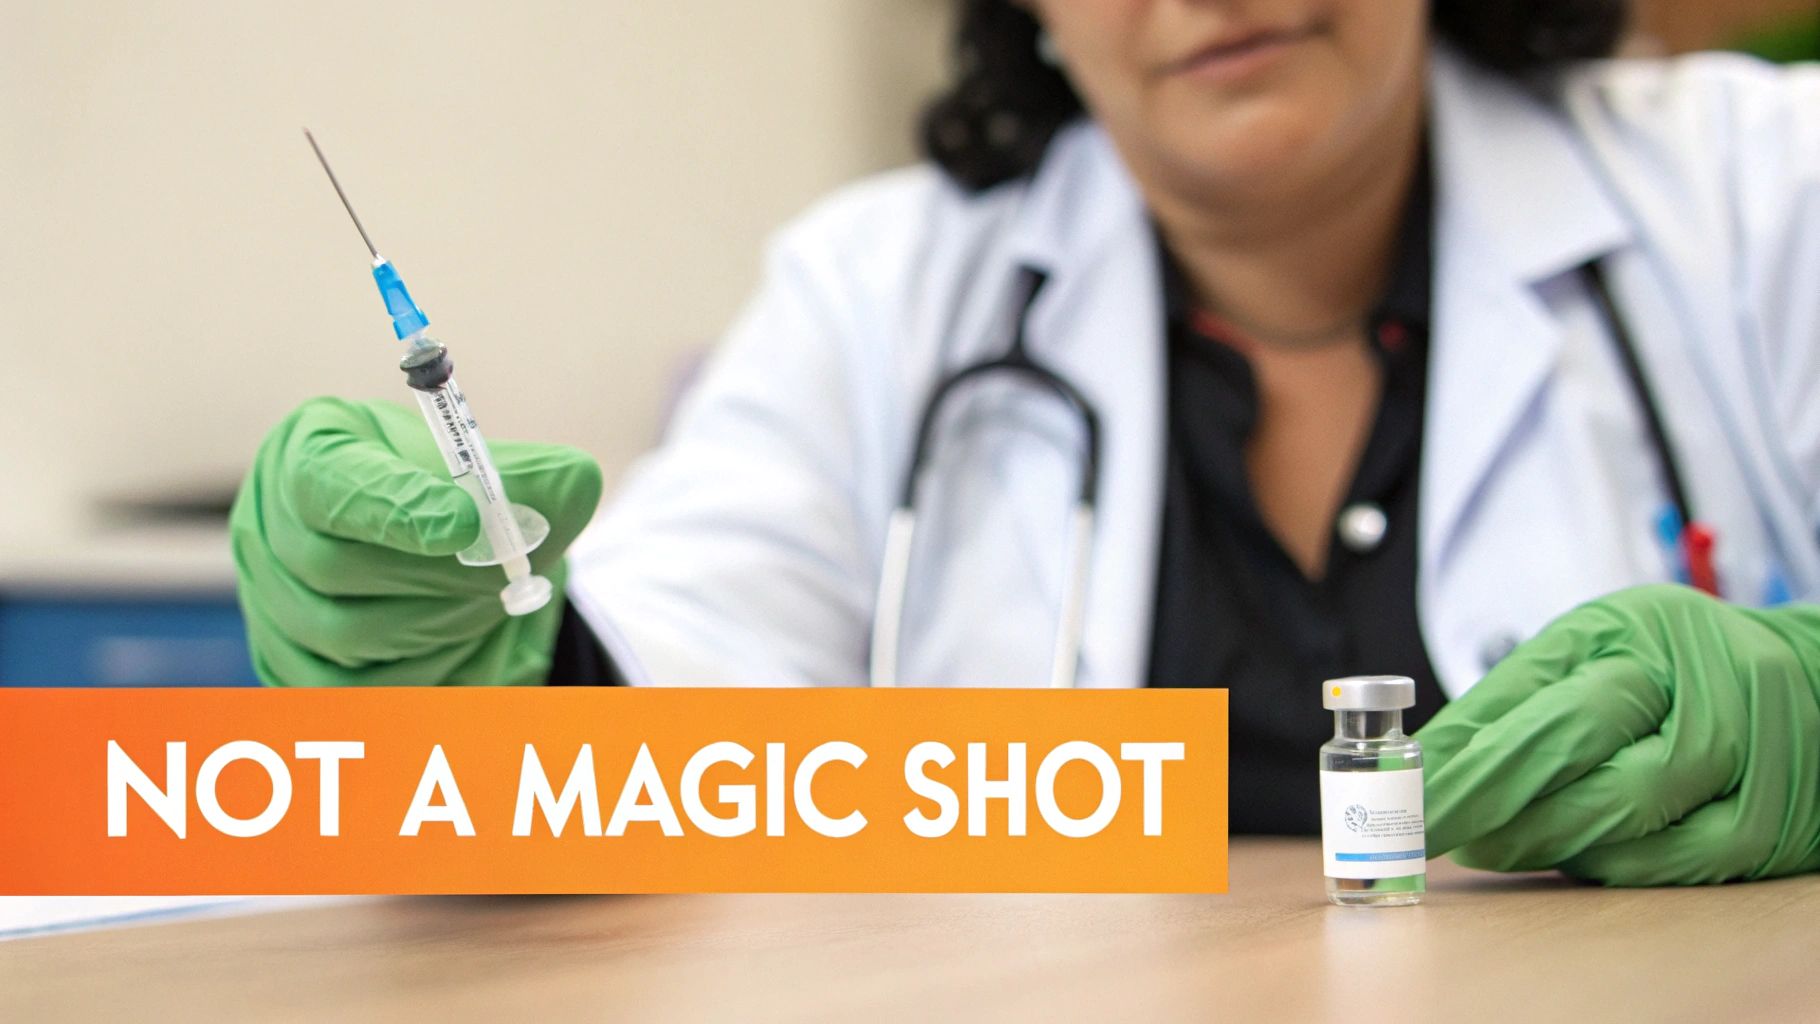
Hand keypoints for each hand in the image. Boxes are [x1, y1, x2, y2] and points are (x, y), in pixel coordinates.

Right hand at [230, 397, 602, 684]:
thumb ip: (532, 473)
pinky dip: (429, 669)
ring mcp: (274, 604)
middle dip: (440, 572)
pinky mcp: (293, 667)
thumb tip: (573, 484)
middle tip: (507, 573)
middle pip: (340, 566)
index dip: (395, 506)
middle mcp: (272, 528)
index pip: (330, 482)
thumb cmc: (452, 495)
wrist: (435, 553)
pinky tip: (467, 644)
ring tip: (489, 603)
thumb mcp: (486, 463)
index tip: (469, 521)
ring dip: (442, 621)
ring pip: (353, 633)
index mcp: (311, 454)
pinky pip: (360, 686)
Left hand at [1418, 584, 1819, 883]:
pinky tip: (1565, 850)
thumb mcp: (1591, 647)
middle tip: (1428, 830)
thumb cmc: (1673, 664)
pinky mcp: (1762, 827)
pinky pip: (1660, 863)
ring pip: (1616, 819)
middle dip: (1486, 803)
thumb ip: (1507, 701)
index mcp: (1641, 632)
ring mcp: (1743, 759)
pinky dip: (1599, 862)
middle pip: (1576, 756)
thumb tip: (1425, 764)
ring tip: (1485, 839)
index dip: (1464, 760)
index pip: (1538, 701)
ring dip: (1535, 839)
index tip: (1407, 795)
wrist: (1806, 686)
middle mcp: (1702, 687)